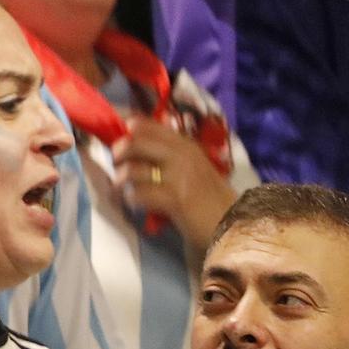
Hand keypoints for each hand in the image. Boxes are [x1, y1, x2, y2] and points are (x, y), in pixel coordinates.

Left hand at [113, 117, 235, 250]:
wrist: (233, 223)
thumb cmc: (210, 196)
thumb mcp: (194, 167)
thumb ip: (170, 154)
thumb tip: (133, 141)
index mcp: (187, 146)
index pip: (152, 126)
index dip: (130, 126)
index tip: (118, 130)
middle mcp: (183, 157)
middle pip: (136, 142)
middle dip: (120, 151)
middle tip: (115, 161)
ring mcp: (179, 177)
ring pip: (133, 170)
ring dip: (122, 179)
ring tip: (122, 187)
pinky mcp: (175, 199)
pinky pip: (139, 194)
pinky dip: (132, 199)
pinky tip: (136, 203)